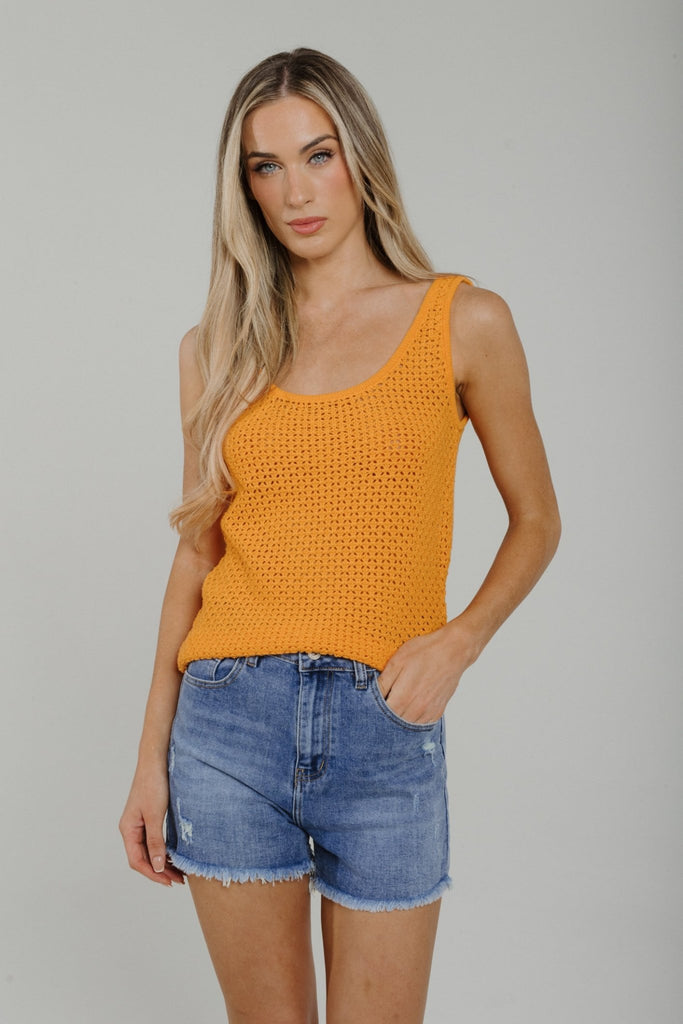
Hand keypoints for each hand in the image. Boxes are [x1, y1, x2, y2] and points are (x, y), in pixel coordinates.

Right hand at [119, 763, 184, 886]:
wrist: (156, 760)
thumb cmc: (153, 784)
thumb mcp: (155, 815)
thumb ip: (155, 842)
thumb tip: (158, 867)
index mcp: (128, 829)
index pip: (137, 861)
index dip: (153, 874)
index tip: (169, 882)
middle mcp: (131, 828)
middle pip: (143, 858)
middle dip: (160, 871)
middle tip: (179, 880)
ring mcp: (140, 823)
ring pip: (149, 850)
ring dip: (163, 862)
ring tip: (180, 872)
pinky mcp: (149, 817)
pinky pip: (154, 840)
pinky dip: (164, 850)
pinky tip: (175, 855)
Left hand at [376, 622, 477, 724]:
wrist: (453, 650)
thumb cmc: (424, 652)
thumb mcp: (397, 661)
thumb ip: (383, 683)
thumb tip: (371, 696)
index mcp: (402, 698)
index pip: (381, 717)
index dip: (372, 713)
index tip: (368, 708)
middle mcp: (416, 710)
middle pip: (394, 726)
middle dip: (384, 720)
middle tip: (378, 711)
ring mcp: (428, 712)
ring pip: (408, 728)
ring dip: (398, 724)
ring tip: (393, 712)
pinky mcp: (438, 711)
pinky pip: (421, 726)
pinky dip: (412, 723)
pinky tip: (408, 713)